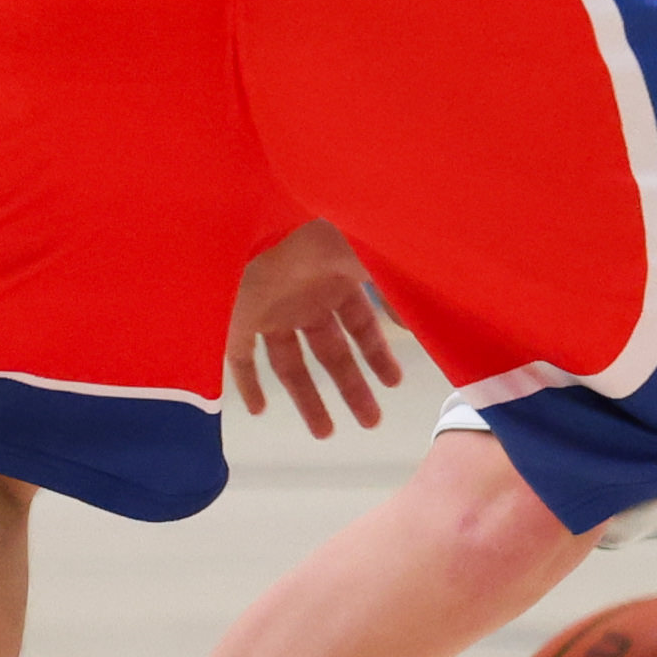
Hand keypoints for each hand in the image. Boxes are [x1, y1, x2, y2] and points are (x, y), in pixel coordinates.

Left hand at [224, 220, 404, 439]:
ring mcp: (267, 309)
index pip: (361, 326)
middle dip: (351, 388)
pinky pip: (240, 359)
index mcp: (334, 280)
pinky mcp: (233, 320)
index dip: (378, 356)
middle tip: (371, 423)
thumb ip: (396, 292)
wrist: (250, 222)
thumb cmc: (312, 236)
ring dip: (307, 399)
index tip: (393, 385)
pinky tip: (260, 411)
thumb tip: (422, 324)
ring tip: (325, 433)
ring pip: (289, 364)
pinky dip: (247, 385)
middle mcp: (302, 297)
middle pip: (330, 352)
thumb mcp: (367, 258)